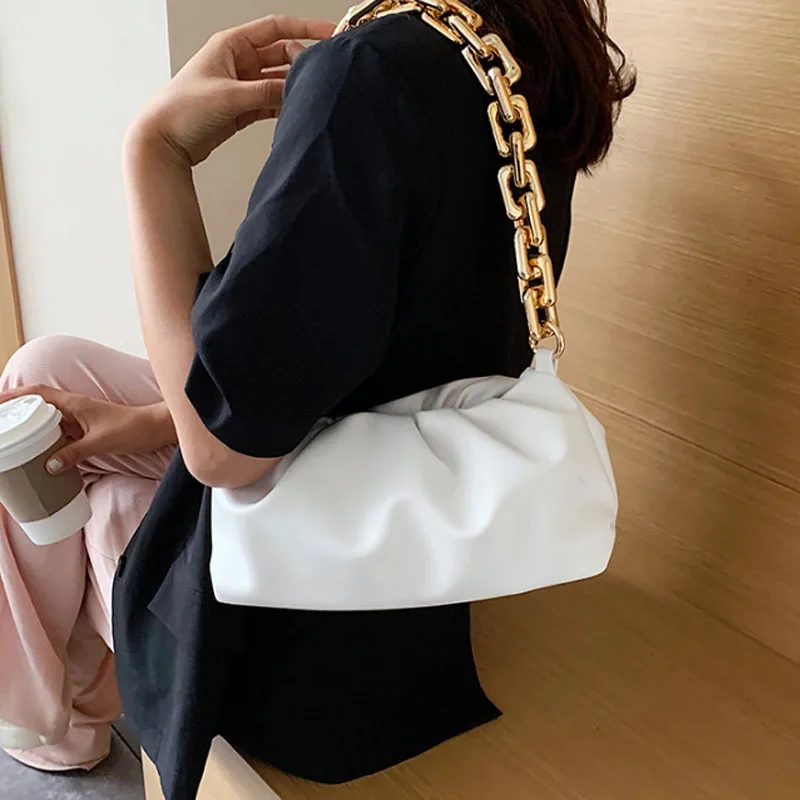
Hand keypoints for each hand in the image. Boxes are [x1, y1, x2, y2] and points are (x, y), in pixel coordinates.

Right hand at [0, 388, 175, 473]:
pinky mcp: (87, 432)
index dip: (13, 395)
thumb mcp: (101, 442)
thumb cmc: (134, 428)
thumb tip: (49, 466)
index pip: (36, 393)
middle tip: (1, 427)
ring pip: (48, 422)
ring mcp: (80, 420)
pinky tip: (39, 455)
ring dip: (31, 429)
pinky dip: (48, 442)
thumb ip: (75, 453)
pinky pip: (61, 435)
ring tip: (12, 442)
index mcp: (74, 403)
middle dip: (16, 414)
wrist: (157, 429)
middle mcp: (74, 409)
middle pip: (37, 407)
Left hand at [130, 15, 335, 165]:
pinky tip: (296, 112)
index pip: (276, 28)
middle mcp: (239, 61)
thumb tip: (295, 90)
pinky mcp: (243, 108)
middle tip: (319, 77)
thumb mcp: (229, 97)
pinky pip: (272, 101)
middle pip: (282, 54)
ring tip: (311, 97)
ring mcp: (242, 85)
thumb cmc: (182, 110)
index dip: (305, 28)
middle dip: (302, 63)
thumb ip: (265, 92)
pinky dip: (284, 106)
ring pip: (279, 80)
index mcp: (232, 44)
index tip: (330, 33)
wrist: (164, 141)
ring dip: (294, 87)